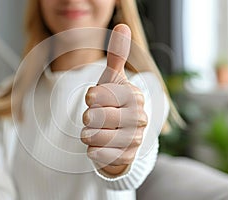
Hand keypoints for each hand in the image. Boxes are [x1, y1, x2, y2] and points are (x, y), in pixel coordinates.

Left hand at [81, 24, 147, 175]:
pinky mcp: (127, 157)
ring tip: (96, 131)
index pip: (98, 96)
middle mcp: (138, 118)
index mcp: (134, 96)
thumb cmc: (116, 103)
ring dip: (88, 134)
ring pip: (94, 137)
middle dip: (88, 116)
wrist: (125, 134)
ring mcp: (134, 139)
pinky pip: (98, 154)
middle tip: (93, 117)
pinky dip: (93, 150)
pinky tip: (98, 145)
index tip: (93, 99)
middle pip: (94, 117)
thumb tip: (122, 25)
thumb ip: (117, 55)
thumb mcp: (114, 79)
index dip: (91, 97)